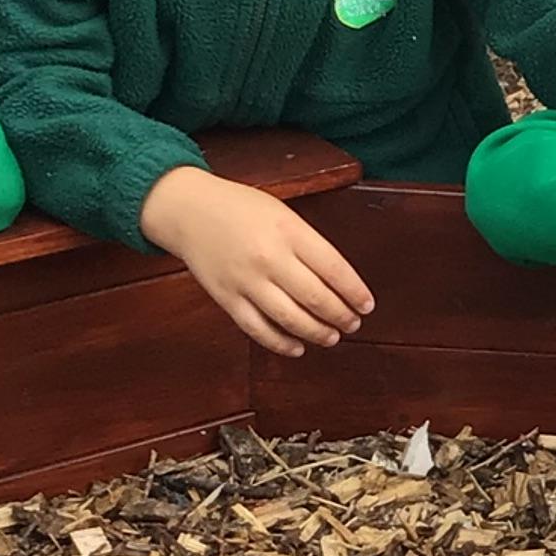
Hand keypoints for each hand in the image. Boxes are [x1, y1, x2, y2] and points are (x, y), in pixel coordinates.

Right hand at [140, 166, 374, 356]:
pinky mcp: (227, 299)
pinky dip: (282, 344)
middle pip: (317, 298)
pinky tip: (298, 347)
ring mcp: (246, 281)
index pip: (334, 269)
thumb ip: (309, 244)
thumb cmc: (239, 208)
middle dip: (341, 316)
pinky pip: (259, 330)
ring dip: (318, 333)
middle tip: (353, 323)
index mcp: (288, 230)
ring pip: (291, 319)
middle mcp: (269, 257)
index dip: (355, 292)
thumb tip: (340, 282)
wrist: (188, 210)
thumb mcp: (282, 213)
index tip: (367, 305)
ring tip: (332, 337)